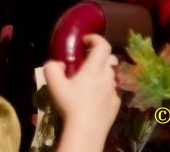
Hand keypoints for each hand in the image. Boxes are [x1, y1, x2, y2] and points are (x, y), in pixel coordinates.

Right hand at [44, 34, 119, 150]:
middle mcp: (107, 77)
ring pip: (114, 74)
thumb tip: (59, 64)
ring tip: (93, 79)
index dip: (95, 38)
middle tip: (88, 61)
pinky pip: (115, 90)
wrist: (86, 131)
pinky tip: (98, 95)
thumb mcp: (53, 83)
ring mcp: (114, 91)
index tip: (85, 41)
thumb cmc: (70, 105)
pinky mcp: (117, 104)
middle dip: (101, 56)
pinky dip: (108, 87)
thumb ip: (52, 67)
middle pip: (111, 59)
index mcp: (93, 68)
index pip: (103, 45)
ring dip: (105, 72)